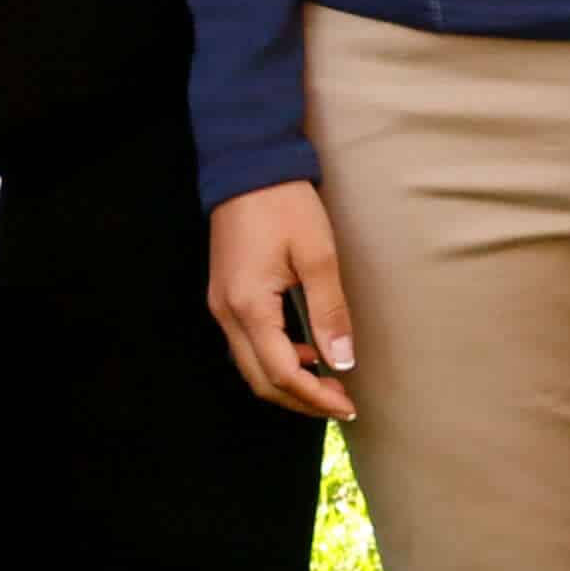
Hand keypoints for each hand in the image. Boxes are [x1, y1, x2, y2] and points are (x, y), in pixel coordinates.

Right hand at [205, 179, 356, 419]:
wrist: (247, 166)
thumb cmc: (283, 204)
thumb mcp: (317, 255)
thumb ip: (329, 312)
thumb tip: (341, 360)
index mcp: (249, 306)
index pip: (282, 373)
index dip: (316, 397)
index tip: (348, 405)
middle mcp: (227, 313)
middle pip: (261, 380)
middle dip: (301, 400)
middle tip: (341, 402)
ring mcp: (221, 305)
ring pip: (251, 366)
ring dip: (288, 382)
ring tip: (328, 380)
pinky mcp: (225, 295)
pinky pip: (247, 345)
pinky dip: (275, 359)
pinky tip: (305, 350)